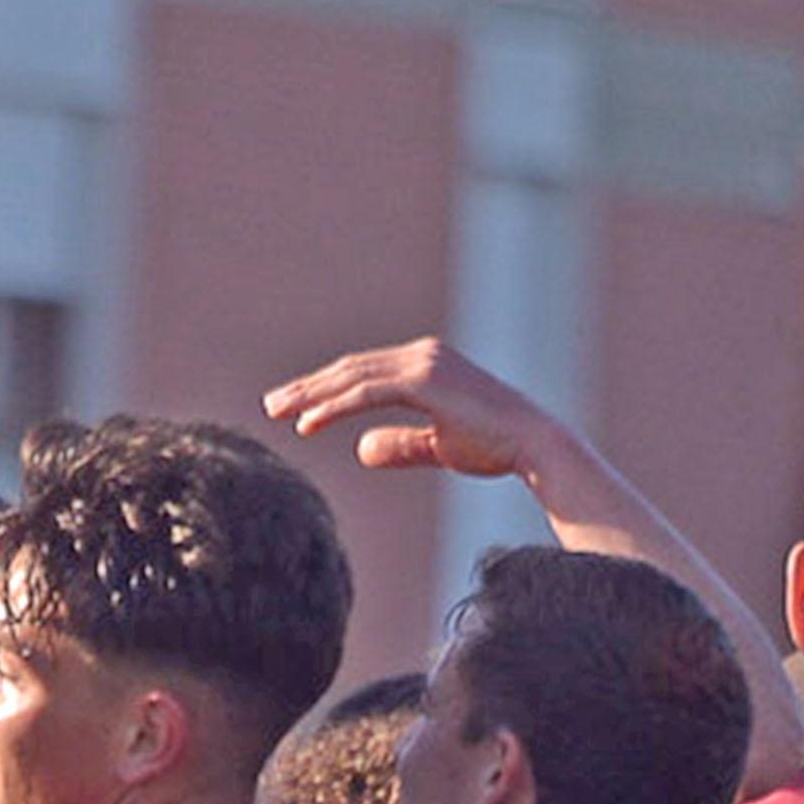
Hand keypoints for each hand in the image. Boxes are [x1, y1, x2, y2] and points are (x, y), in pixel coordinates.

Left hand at [261, 334, 576, 490]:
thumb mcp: (437, 446)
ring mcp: (423, 363)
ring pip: (352, 377)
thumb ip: (400, 444)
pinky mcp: (423, 381)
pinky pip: (366, 393)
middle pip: (350, 368)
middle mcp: (422, 354)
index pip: (364, 373)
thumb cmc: (493, 447)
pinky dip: (333, 407)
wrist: (532, 445)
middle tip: (272, 406)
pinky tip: (307, 425)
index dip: (327, 389)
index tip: (295, 407)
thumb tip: (359, 449)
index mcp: (425, 363)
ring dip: (311, 395)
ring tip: (279, 413)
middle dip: (308, 387)